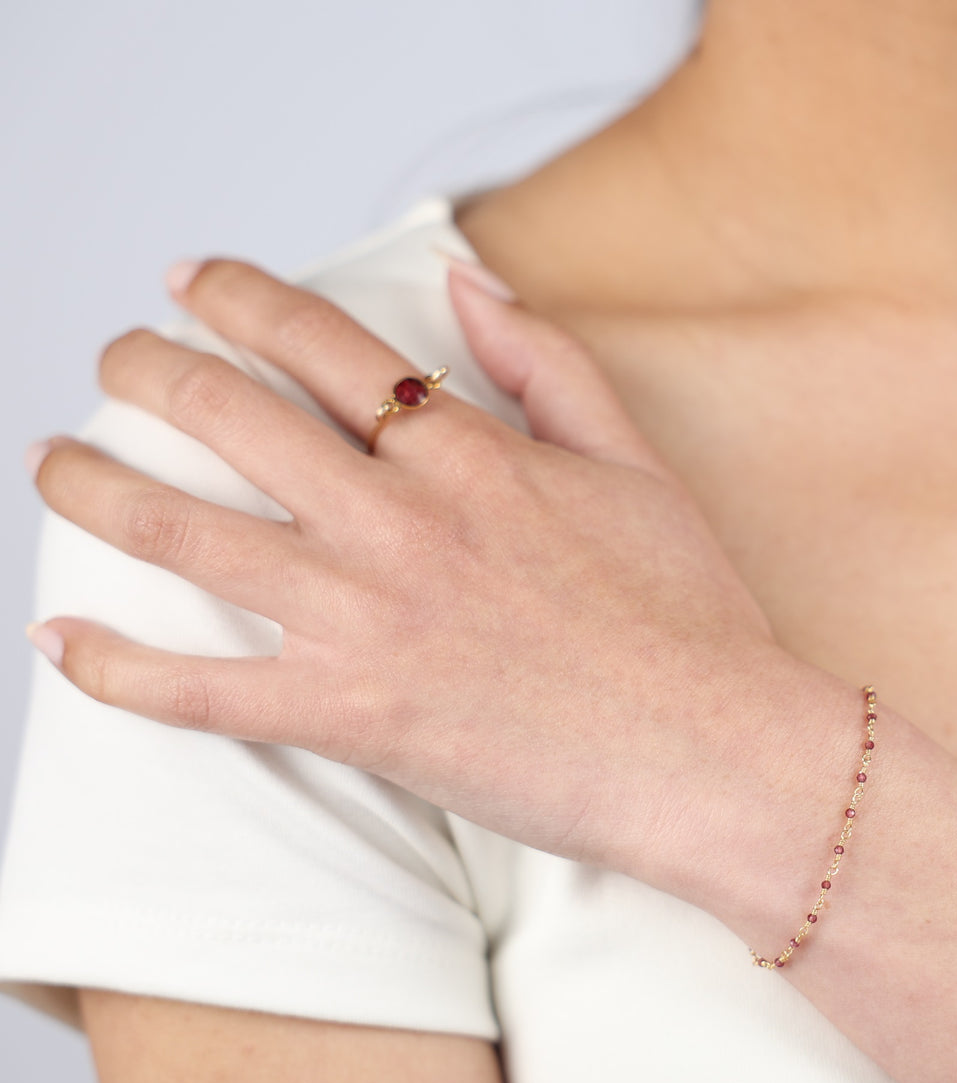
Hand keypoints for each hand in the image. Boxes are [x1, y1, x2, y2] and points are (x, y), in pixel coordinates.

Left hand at [25, 258, 806, 886]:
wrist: (714, 751)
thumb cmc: (689, 615)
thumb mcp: (636, 464)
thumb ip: (547, 364)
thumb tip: (470, 284)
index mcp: (468, 455)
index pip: (318, 343)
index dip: (238, 297)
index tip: (192, 282)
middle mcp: (401, 520)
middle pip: (231, 415)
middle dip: (148, 371)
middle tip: (113, 360)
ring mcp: (368, 618)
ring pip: (191, 535)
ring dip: (100, 489)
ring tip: (56, 463)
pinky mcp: (352, 715)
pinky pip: (203, 694)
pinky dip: (119, 670)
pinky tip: (62, 638)